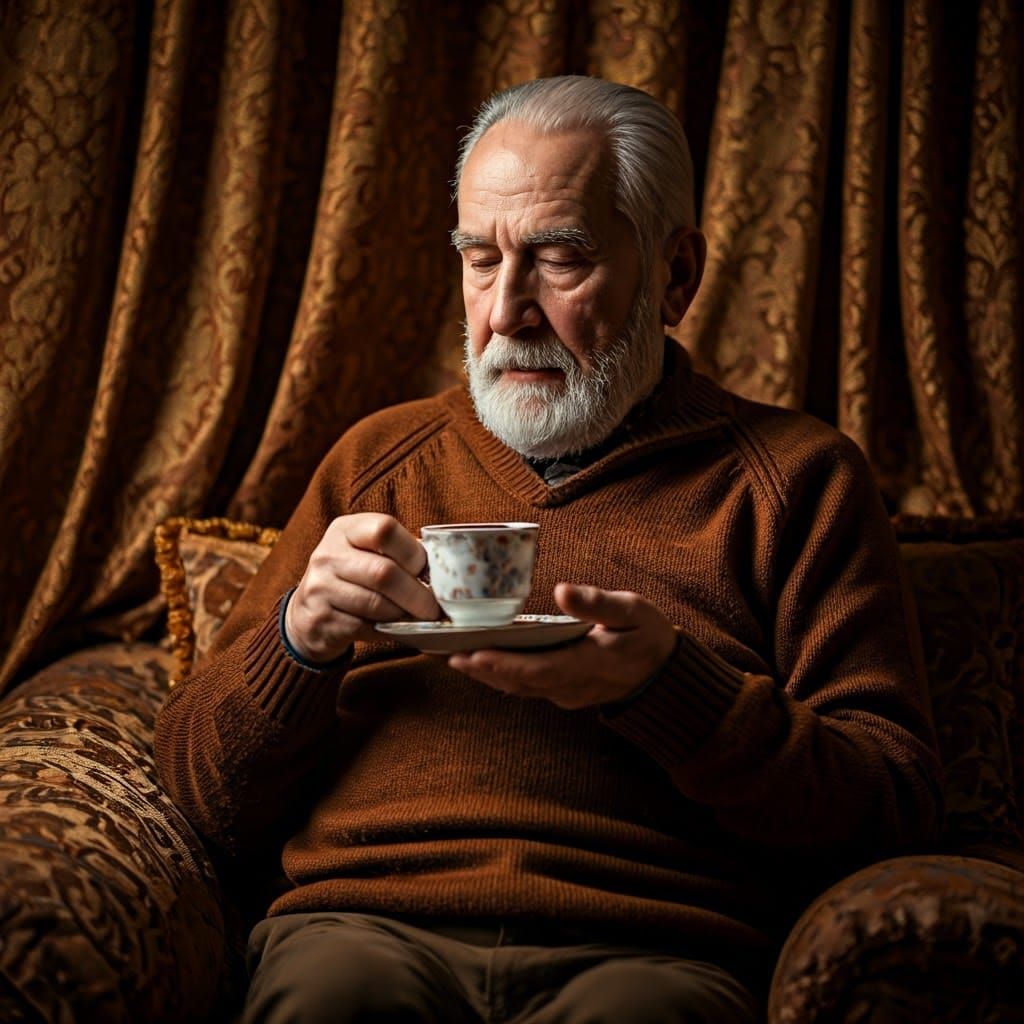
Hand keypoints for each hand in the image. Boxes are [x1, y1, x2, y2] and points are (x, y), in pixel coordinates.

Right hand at [284, 513, 440, 663]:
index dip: (412, 552)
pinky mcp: (321, 619)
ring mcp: (320, 587)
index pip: (384, 529)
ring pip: (376, 603)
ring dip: (403, 614)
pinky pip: (364, 626)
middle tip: (434, 607)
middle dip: (416, 594)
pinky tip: (394, 626)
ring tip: (416, 617)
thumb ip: (398, 554)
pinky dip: (387, 629)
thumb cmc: (353, 578)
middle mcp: (328, 554)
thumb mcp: (367, 553)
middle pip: (383, 572)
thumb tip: (446, 573)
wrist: (308, 612)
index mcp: (346, 530)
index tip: (425, 570)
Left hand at [448, 583, 676, 709]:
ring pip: (520, 688)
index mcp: (590, 665)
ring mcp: (567, 694)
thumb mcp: (634, 612)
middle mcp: (573, 686)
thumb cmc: (648, 636)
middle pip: (521, 682)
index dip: (505, 665)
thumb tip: (564, 591)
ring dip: (487, 675)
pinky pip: (527, 687)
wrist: (664, 676)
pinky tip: (480, 662)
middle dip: (484, 669)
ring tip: (454, 657)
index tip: (475, 654)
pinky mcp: (563, 692)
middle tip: (449, 654)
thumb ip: (599, 603)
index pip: (540, 669)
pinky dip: (501, 675)